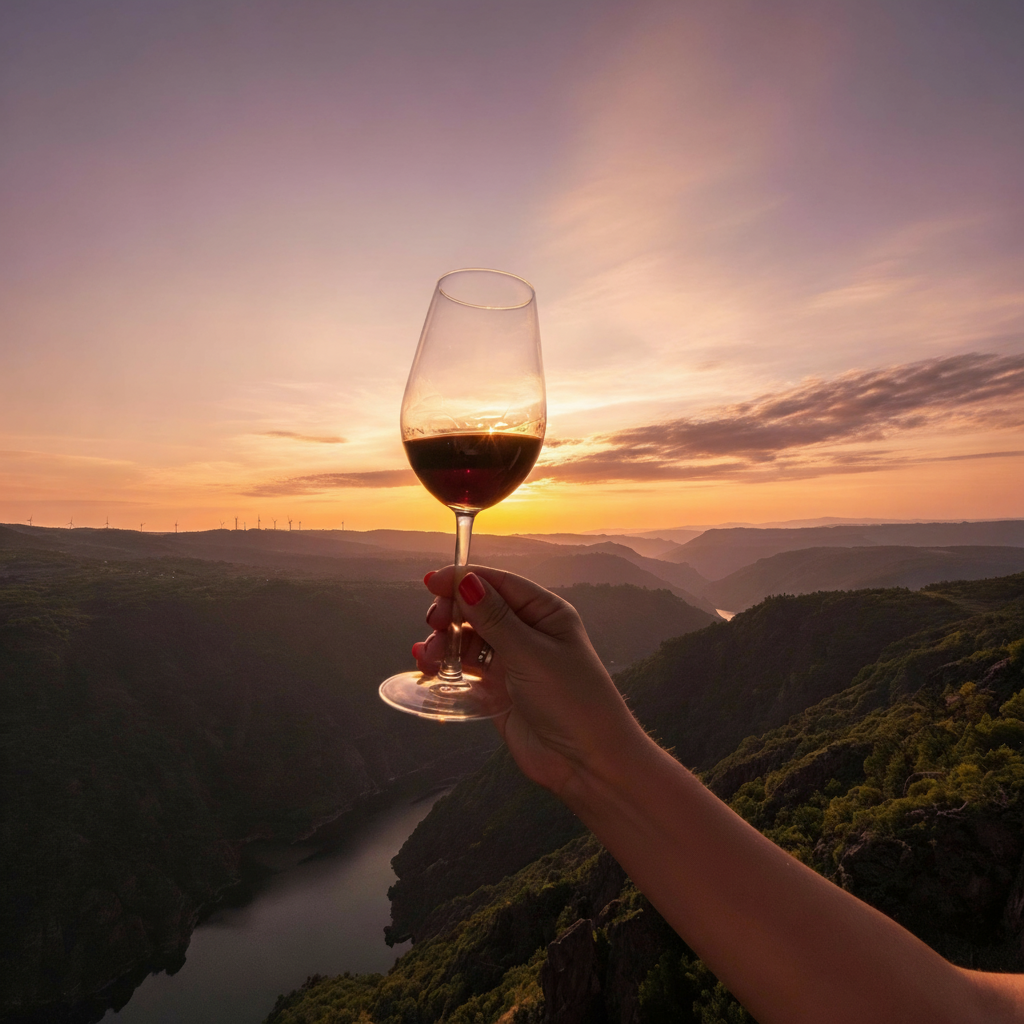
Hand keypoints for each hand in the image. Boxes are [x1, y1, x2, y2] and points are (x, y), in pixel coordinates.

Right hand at [414, 566, 647, 794]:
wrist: (587, 763)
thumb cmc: (572, 701)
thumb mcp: (530, 654)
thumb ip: (494, 618)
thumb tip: (466, 580)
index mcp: (545, 613)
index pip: (499, 583)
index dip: (464, 579)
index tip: (431, 582)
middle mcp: (528, 632)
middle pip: (479, 609)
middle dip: (452, 612)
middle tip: (434, 624)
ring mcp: (512, 661)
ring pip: (468, 638)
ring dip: (445, 641)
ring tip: (431, 657)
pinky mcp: (498, 690)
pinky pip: (466, 668)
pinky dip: (446, 664)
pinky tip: (429, 667)